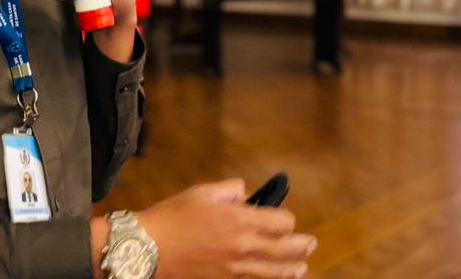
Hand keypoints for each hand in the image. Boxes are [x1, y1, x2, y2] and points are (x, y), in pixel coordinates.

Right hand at [136, 180, 315, 278]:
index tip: (285, 219)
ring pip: (273, 272)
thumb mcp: (202, 192)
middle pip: (284, 248)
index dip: (287, 220)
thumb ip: (229, 189)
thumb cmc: (173, 216)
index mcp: (240, 218)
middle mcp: (243, 245)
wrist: (149, 247)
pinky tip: (272, 278)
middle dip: (301, 246)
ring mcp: (235, 268)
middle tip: (311, 244)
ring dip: (291, 269)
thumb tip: (244, 193)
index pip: (280, 222)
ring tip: (302, 269)